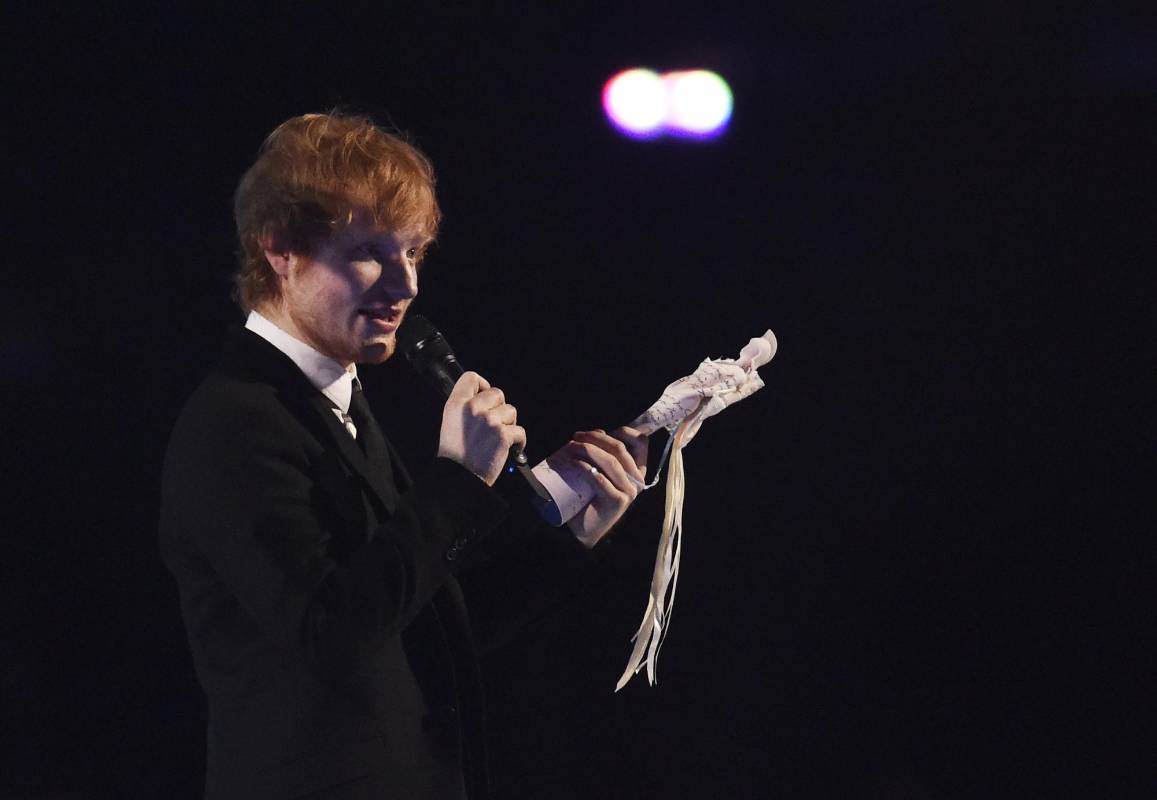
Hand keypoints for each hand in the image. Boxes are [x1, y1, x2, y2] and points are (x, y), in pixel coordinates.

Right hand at [437, 372, 525, 485]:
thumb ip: (464, 407)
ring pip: (510, 411)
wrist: (459, 478)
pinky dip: (519, 441)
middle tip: (494, 423)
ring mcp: (489, 421)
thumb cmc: (455, 455)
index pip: (471, 378)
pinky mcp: (503, 435)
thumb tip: (483, 397)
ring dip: (508, 424)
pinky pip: (520, 430)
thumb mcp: (450, 423)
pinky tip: (511, 448)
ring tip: (498, 438)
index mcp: (456, 404)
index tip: (485, 396)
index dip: (482, 385)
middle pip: (497, 393)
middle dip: (499, 407)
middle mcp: (472, 408)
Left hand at [548, 426, 648, 547]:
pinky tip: (574, 464)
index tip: (602, 431)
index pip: (641, 443)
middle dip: (596, 438)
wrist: (584, 528)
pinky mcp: (617, 502)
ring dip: (588, 450)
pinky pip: (601, 479)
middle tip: (576, 437)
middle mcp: (637, 480)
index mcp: (637, 469)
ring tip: (570, 447)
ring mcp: (629, 491)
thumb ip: (603, 453)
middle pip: (620, 448)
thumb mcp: (600, 470)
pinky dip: (585, 468)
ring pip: (610, 462)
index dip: (625, 431)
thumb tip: (599, 431)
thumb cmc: (590, 496)